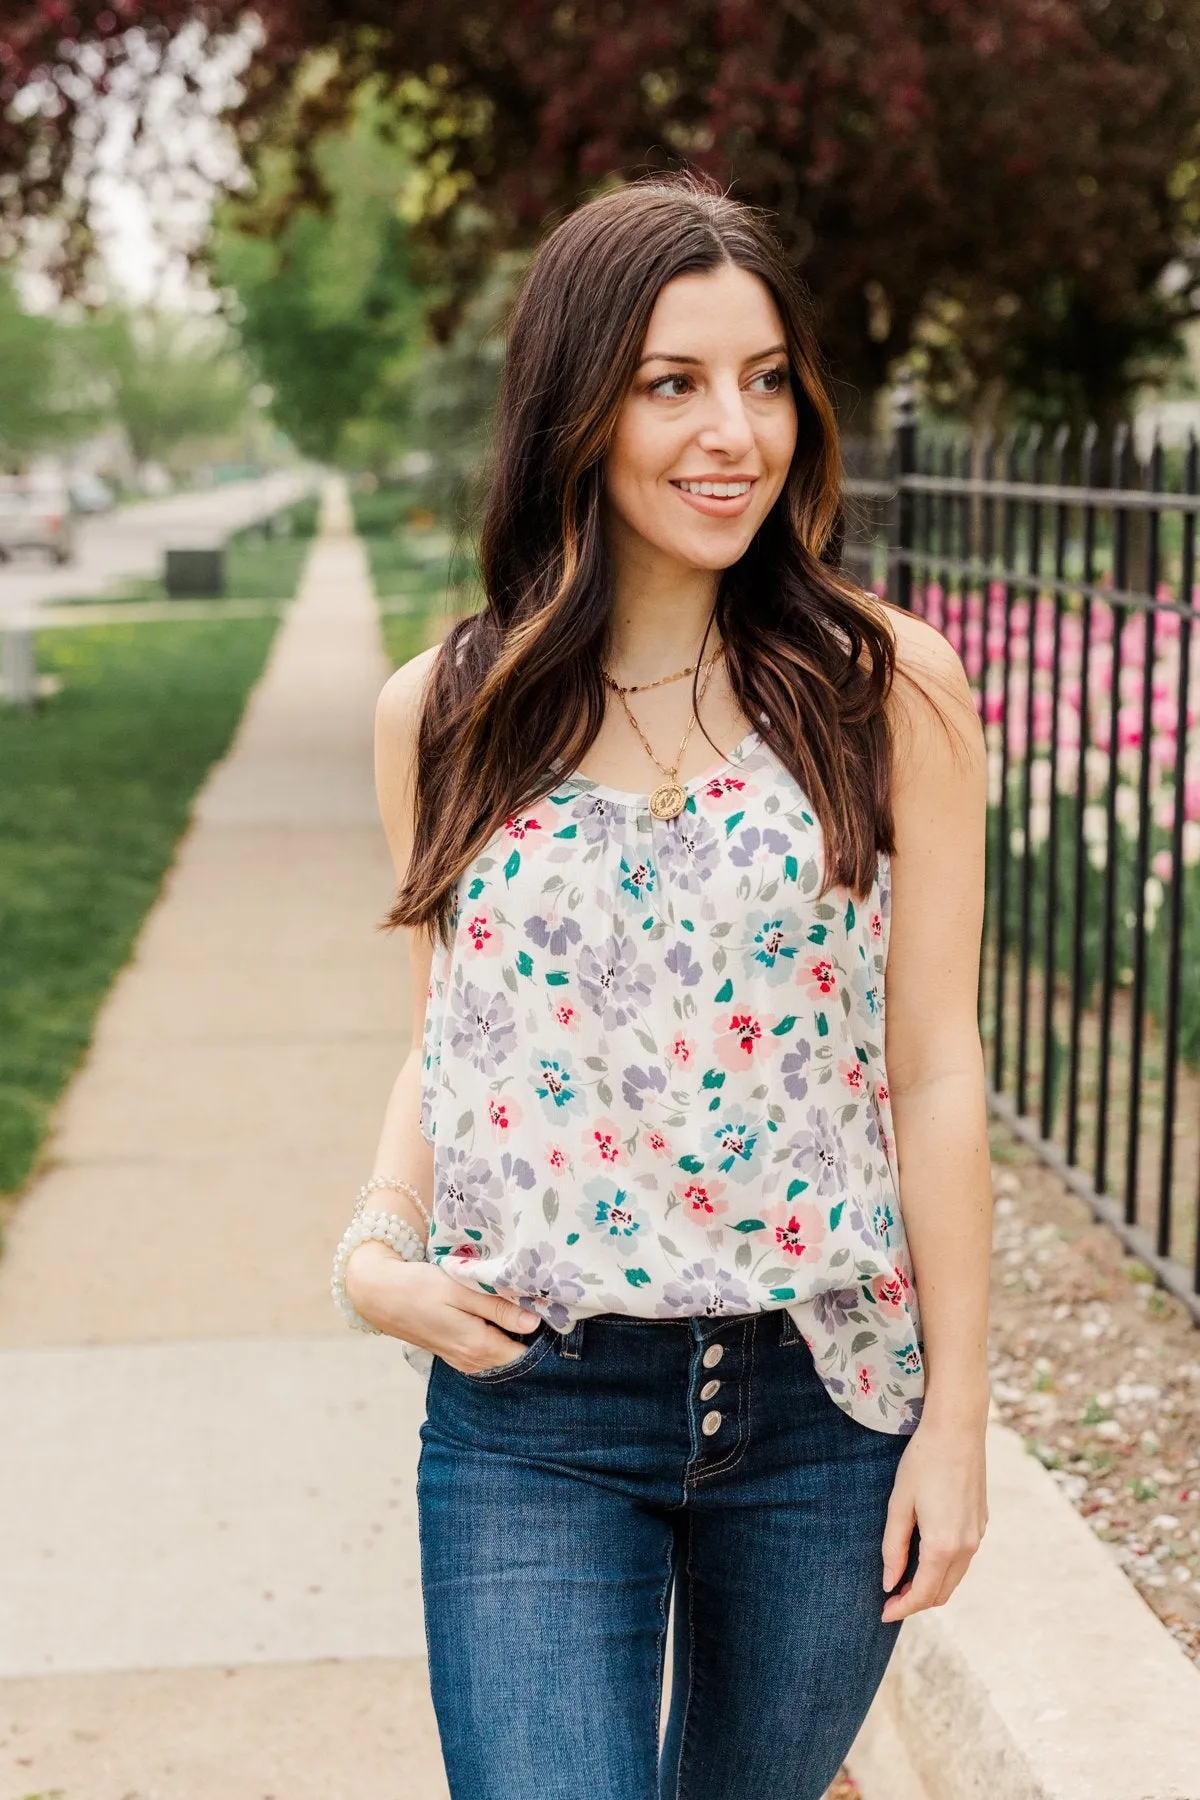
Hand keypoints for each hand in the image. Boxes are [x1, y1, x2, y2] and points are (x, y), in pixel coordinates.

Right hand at [345, 1240, 540, 1373]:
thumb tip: (534, 1322)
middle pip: (515, 1355)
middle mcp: (472, 1361)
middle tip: (533, 1302)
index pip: (525, 1353)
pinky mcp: (454, 1354)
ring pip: (501, 1354)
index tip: (546, 1309)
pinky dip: (495, 1337)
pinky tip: (493, 1315)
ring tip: (513, 1305)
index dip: (540, 1333)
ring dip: (510, 1334)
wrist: (382, 1295)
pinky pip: (486, 1352)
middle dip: (527, 1333)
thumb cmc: (421, 1287)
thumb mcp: (462, 1290)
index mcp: (478, 1346)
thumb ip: (498, 1308)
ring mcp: (462, 1360)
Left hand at [879, 1414, 987, 1622]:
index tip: (883, 1613)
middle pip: (941, 1593)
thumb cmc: (923, 1462)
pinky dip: (944, 1569)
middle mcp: (966, 1548)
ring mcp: (978, 1536)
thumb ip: (894, 1547)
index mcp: (943, 1546)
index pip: (922, 1594)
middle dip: (916, 1601)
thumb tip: (889, 1582)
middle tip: (890, 1597)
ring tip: (904, 1579)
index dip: (902, 1608)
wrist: (958, 1430)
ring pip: (954, 1578)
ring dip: (931, 1586)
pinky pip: (963, 1559)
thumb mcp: (899, 1504)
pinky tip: (925, 1555)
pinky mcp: (982, 1524)